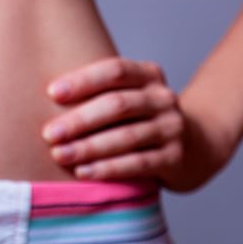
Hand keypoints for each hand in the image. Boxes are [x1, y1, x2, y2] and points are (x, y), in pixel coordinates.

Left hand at [42, 57, 235, 192]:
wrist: (198, 146)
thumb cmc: (143, 118)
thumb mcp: (129, 96)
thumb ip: (99, 93)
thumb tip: (44, 99)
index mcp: (148, 74)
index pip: (115, 70)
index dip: (83, 80)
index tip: (52, 93)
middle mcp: (163, 98)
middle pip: (118, 105)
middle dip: (79, 120)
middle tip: (49, 134)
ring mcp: (172, 128)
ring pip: (126, 136)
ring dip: (89, 147)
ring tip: (60, 155)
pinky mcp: (175, 158)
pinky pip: (137, 163)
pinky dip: (108, 168)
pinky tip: (84, 172)